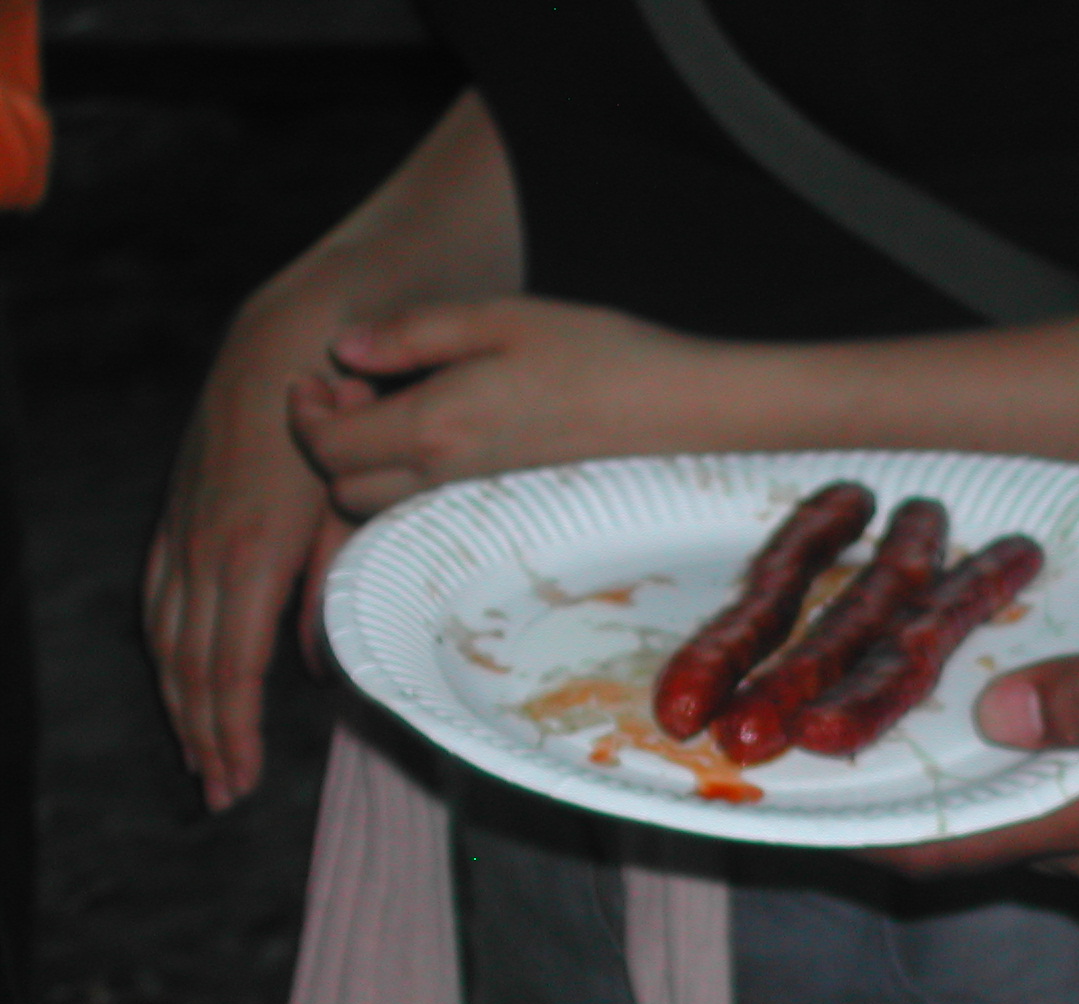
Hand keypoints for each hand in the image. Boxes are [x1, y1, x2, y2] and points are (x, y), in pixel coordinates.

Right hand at [144, 324, 357, 811]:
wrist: (292, 338)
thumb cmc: (347, 421)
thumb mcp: (358, 503)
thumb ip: (334, 583)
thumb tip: (310, 662)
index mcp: (251, 549)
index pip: (229, 664)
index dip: (231, 728)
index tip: (238, 779)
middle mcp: (204, 543)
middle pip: (190, 664)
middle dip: (205, 735)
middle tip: (220, 794)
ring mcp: (185, 526)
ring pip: (166, 636)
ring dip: (181, 704)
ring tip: (201, 758)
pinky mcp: (181, 510)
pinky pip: (158, 594)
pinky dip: (165, 649)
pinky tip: (178, 681)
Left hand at [288, 297, 710, 515]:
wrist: (677, 410)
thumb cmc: (597, 353)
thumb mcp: (500, 317)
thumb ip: (413, 334)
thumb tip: (345, 349)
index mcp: (436, 427)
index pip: (328, 446)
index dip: (302, 413)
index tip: (316, 374)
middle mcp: (447, 479)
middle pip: (343, 490)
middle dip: (330, 443)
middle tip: (356, 389)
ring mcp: (475, 504)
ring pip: (382, 509)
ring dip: (367, 466)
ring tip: (397, 410)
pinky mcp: (500, 511)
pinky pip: (424, 512)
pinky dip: (406, 481)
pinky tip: (441, 434)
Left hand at [873, 549, 1078, 900]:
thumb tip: (1000, 722)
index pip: (976, 843)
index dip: (889, 824)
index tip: (813, 798)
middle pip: (999, 844)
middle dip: (927, 803)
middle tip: (852, 740)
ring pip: (1042, 834)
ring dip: (985, 795)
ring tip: (916, 733)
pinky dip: (1044, 791)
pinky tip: (1023, 739)